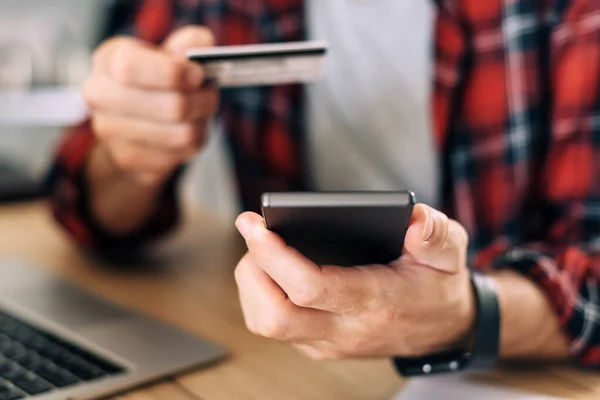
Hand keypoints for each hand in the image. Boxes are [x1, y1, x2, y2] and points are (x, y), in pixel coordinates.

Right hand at [83, 26, 218, 186]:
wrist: (127, 124)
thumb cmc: (153, 80)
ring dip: (202, 122)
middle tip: (209, 94)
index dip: (174, 73)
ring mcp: (110, 131)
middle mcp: (100, 95)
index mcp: (108, 59)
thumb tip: (200, 47)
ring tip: (201, 112)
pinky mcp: (128, 160)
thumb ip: (189, 42)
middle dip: (202, 101)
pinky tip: (187, 130)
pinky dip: (195, 142)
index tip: (198, 74)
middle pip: (172, 107)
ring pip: (183, 134)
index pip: (132, 67)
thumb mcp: (169, 53)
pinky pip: (181, 154)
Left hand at [234, 204, 475, 359]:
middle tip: (254, 232)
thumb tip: (415, 219)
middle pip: (274, 316)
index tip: (255, 224)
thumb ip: (436, 234)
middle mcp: (347, 329)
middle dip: (252, 270)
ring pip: (267, 324)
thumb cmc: (439, 285)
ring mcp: (330, 342)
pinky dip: (261, 296)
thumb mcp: (450, 253)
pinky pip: (275, 327)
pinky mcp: (320, 345)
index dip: (274, 256)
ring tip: (259, 248)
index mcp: (376, 302)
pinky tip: (271, 268)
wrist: (445, 329)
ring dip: (252, 284)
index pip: (310, 287)